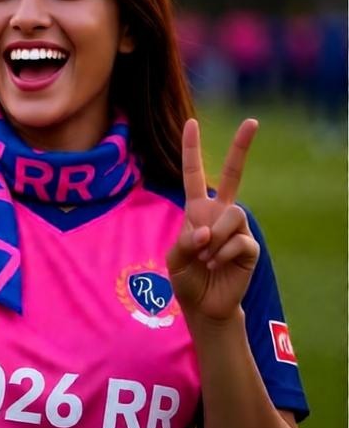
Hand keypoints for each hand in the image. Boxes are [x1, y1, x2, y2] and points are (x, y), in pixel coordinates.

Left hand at [167, 118, 259, 321]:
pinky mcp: (249, 246)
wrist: (204, 306)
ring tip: (206, 257)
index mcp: (197, 210)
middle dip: (241, 147)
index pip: (193, 174)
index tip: (192, 123)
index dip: (191, 149)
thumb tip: (208, 232)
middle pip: (232, 174)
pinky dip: (222, 254)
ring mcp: (237, 229)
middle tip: (252, 122)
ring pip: (233, 213)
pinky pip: (238, 240)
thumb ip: (186, 241)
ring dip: (215, 238)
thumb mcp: (175, 258)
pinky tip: (216, 265)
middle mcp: (219, 213)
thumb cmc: (187, 279)